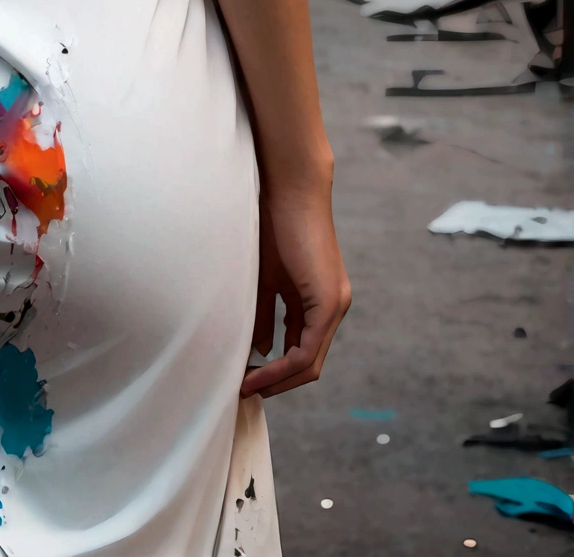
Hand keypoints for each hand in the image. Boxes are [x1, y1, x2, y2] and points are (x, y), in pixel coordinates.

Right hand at [242, 178, 349, 396]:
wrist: (290, 190)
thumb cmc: (273, 224)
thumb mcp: (265, 278)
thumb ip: (265, 313)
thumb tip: (262, 347)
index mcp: (318, 300)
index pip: (301, 348)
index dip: (275, 369)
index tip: (246, 377)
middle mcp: (333, 307)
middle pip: (309, 364)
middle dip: (277, 381)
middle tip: (246, 390)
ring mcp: (335, 306)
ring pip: (310, 361)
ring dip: (279, 379)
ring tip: (248, 386)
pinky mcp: (330, 302)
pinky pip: (307, 349)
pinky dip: (283, 365)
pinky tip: (259, 370)